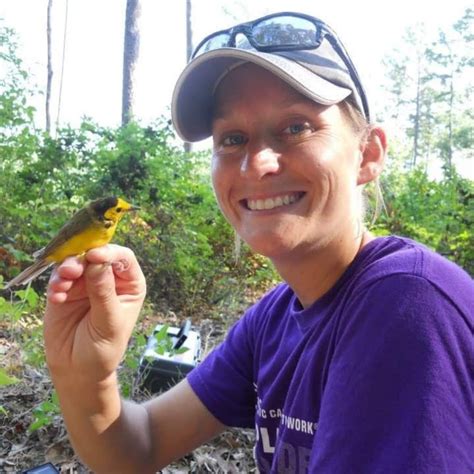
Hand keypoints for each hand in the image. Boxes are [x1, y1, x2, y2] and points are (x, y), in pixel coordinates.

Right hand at [44, 244, 145, 383]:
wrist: (78, 371)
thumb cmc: (103, 349)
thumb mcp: (109, 322)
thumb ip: (103, 292)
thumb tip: (97, 262)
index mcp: (129, 284)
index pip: (123, 257)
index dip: (109, 252)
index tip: (94, 255)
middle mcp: (108, 279)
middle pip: (96, 256)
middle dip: (82, 259)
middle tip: (70, 270)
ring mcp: (85, 283)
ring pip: (75, 263)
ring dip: (66, 269)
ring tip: (61, 285)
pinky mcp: (64, 291)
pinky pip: (58, 278)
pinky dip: (56, 284)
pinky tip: (56, 298)